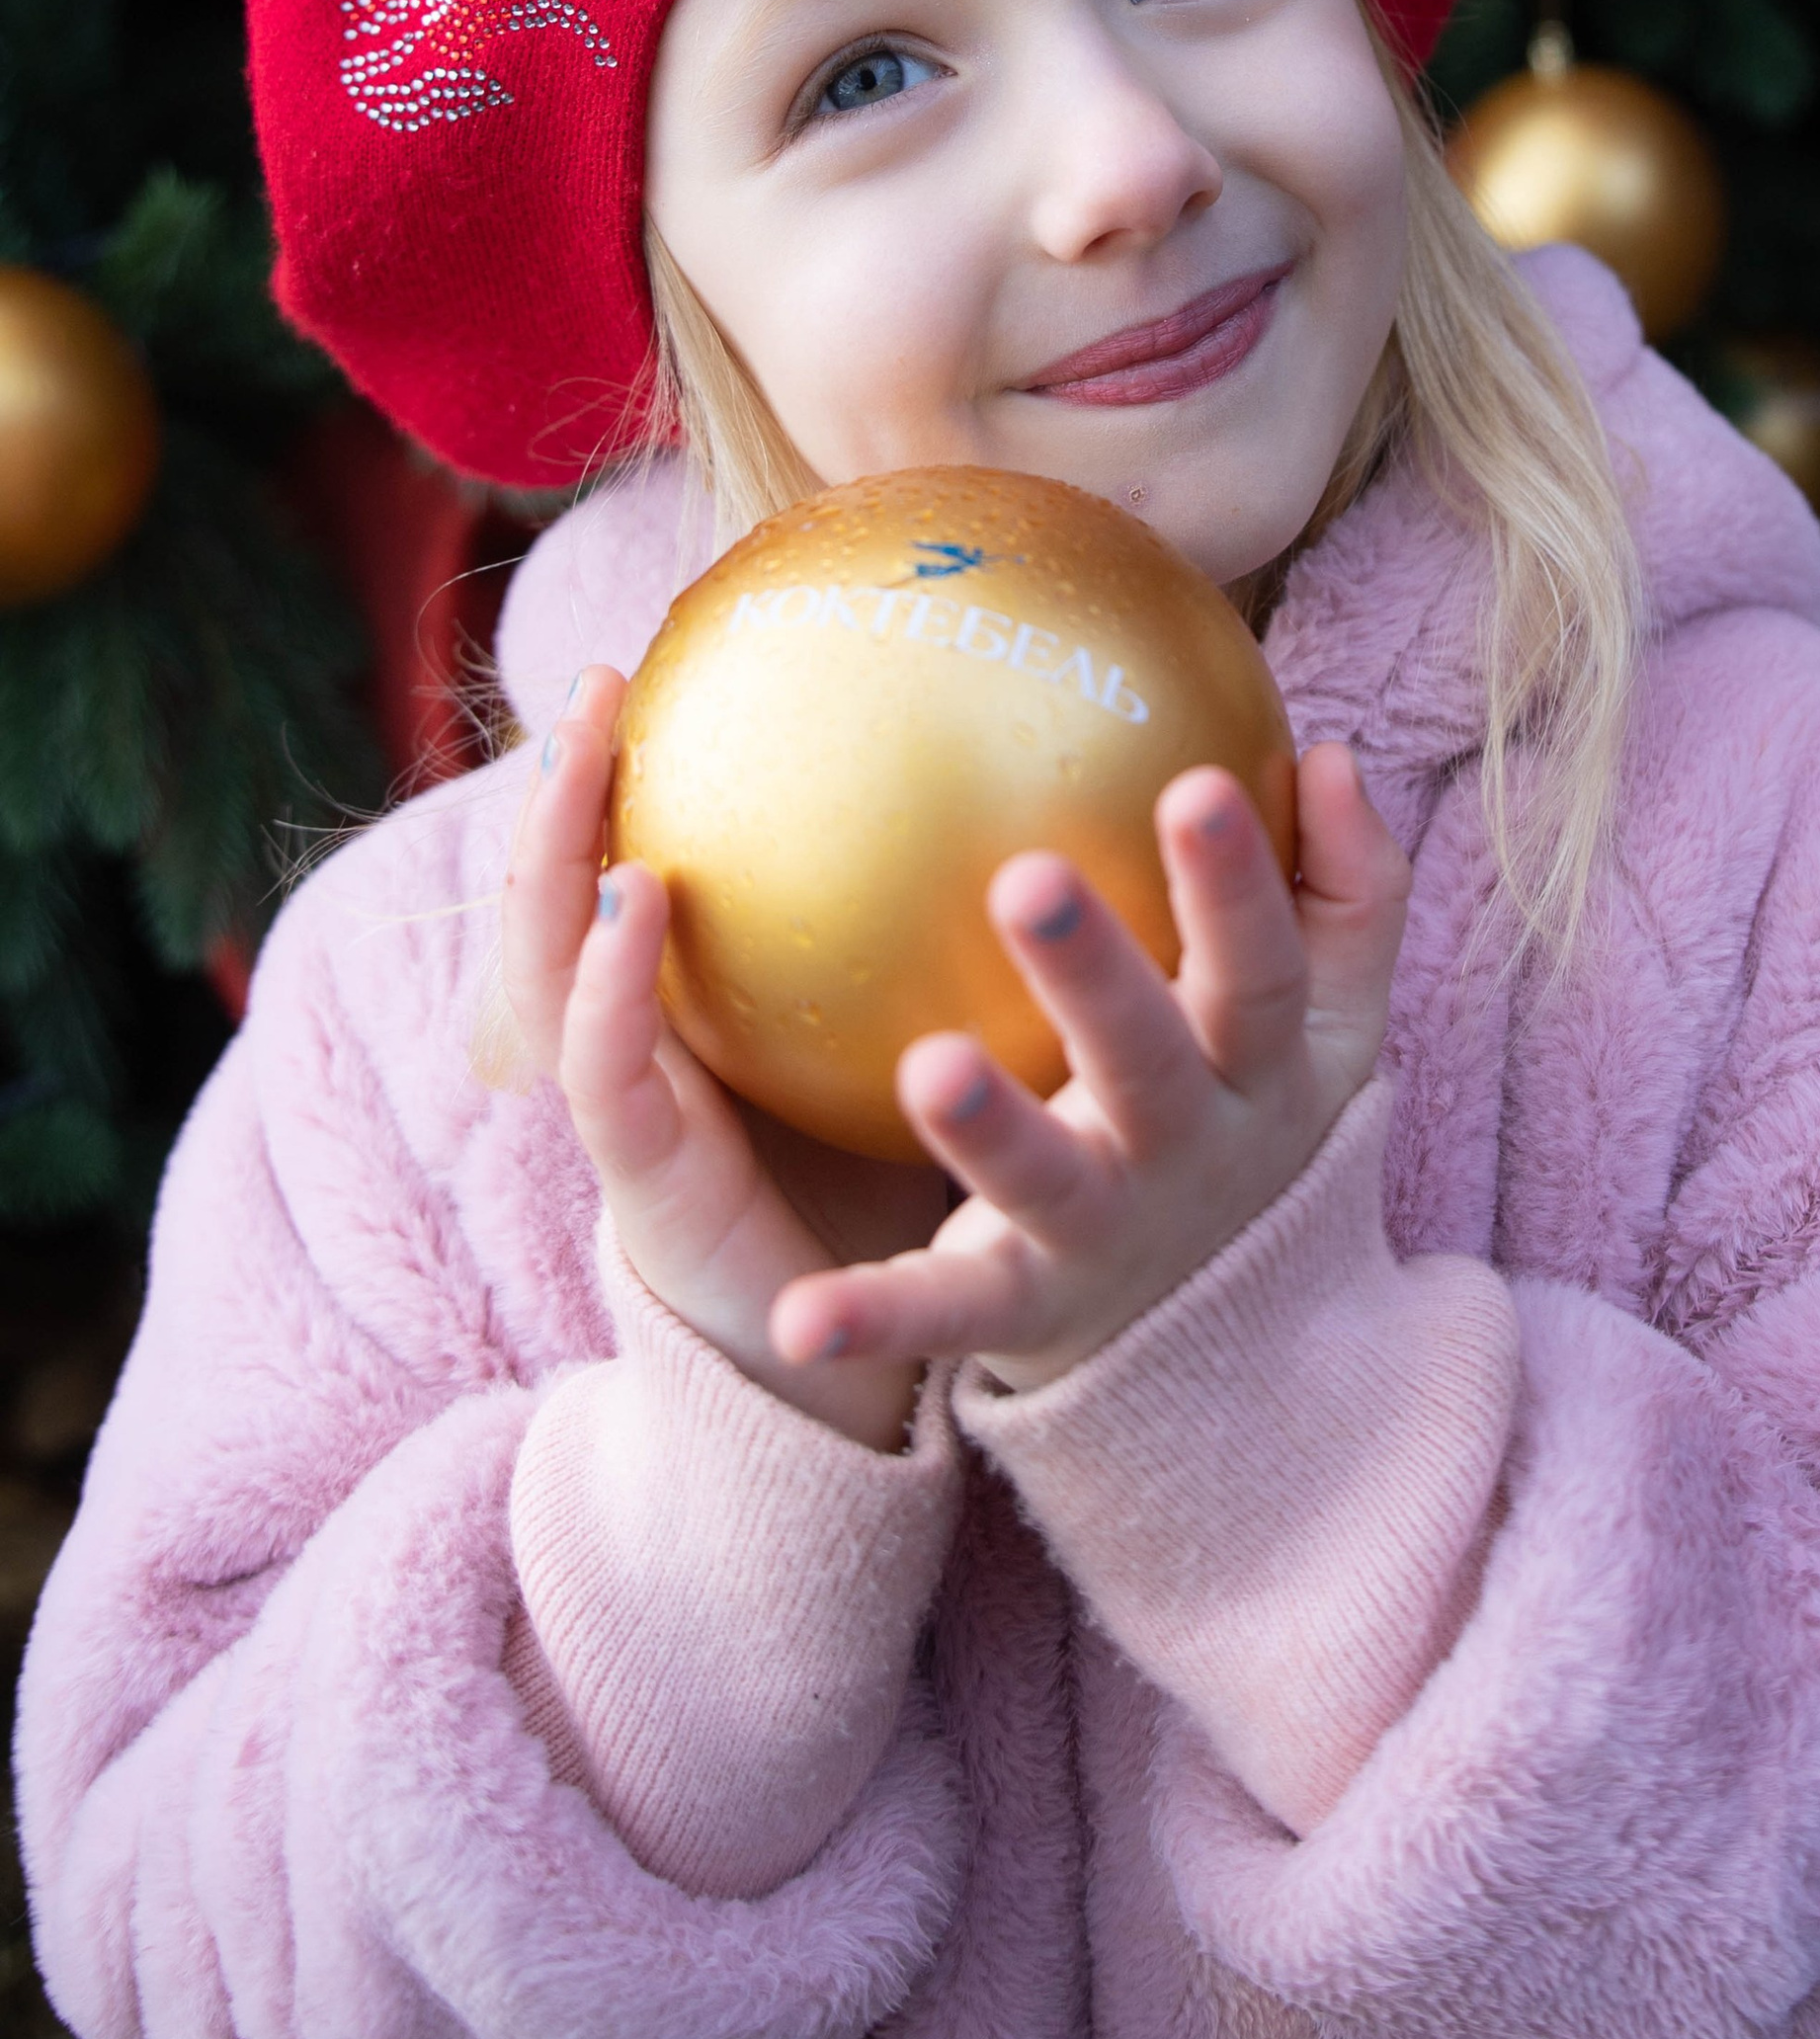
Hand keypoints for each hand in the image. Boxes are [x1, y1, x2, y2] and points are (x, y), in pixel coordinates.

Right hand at [502, 670, 945, 1448]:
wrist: (850, 1379)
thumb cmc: (891, 1196)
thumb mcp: (915, 1050)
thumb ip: (943, 939)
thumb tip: (1047, 783)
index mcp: (694, 1022)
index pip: (629, 874)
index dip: (615, 776)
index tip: (641, 659)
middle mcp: (639, 1058)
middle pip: (556, 911)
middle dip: (553, 807)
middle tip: (590, 693)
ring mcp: (627, 1127)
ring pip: (552, 990)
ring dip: (561, 893)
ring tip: (600, 778)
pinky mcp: (643, 1198)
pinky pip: (607, 1084)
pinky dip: (604, 995)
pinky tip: (632, 917)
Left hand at [764, 745, 1409, 1397]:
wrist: (1246, 1336)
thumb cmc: (1253, 1107)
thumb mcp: (1330, 1021)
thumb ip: (1347, 892)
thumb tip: (1331, 756)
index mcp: (1262, 1070)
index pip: (1261, 969)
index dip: (1237, 886)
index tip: (1194, 786)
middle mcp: (1191, 1151)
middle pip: (1148, 1060)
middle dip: (1095, 974)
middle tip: (1027, 878)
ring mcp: (1107, 1233)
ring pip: (1049, 1180)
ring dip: (990, 1130)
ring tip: (926, 1066)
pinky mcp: (1026, 1309)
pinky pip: (944, 1309)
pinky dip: (873, 1318)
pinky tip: (793, 1316)